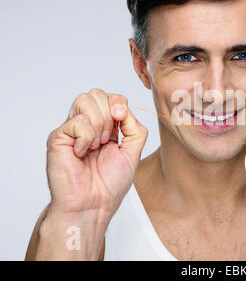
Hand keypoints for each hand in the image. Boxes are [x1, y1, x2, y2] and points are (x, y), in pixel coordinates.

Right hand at [46, 88, 147, 220]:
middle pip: (97, 93)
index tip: (122, 121)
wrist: (93, 204)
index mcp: (105, 127)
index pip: (111, 98)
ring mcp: (72, 130)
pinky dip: (86, 138)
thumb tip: (125, 109)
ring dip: (98, 123)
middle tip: (108, 138)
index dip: (119, 104)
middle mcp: (87, 125)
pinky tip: (82, 153)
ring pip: (85, 99)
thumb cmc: (109, 184)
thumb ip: (134, 128)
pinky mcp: (59, 137)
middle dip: (109, 112)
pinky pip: (77, 121)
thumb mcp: (133, 152)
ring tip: (97, 145)